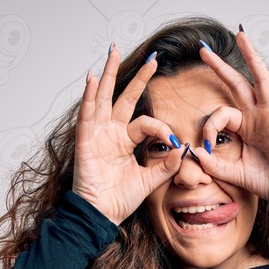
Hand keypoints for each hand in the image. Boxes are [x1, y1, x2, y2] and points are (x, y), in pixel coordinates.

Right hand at [72, 46, 184, 224]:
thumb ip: (166, 166)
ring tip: (112, 52)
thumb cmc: (120, 200)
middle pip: (123, 98)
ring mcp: (96, 136)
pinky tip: (93, 79)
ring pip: (103, 99)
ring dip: (108, 75)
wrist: (102, 216)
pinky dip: (89, 98)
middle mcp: (110, 133)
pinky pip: (87, 117)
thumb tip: (183, 150)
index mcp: (125, 141)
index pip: (146, 122)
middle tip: (151, 58)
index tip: (174, 141)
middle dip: (136, 77)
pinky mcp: (85, 143)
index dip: (161, 128)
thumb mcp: (149, 181)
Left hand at [192, 31, 268, 199]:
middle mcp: (257, 116)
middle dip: (220, 67)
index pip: (221, 115)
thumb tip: (195, 153)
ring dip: (251, 57)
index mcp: (245, 126)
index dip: (209, 128)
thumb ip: (214, 165)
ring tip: (241, 36)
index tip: (205, 147)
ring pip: (260, 80)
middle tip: (205, 51)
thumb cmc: (268, 180)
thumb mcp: (234, 173)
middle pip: (237, 85)